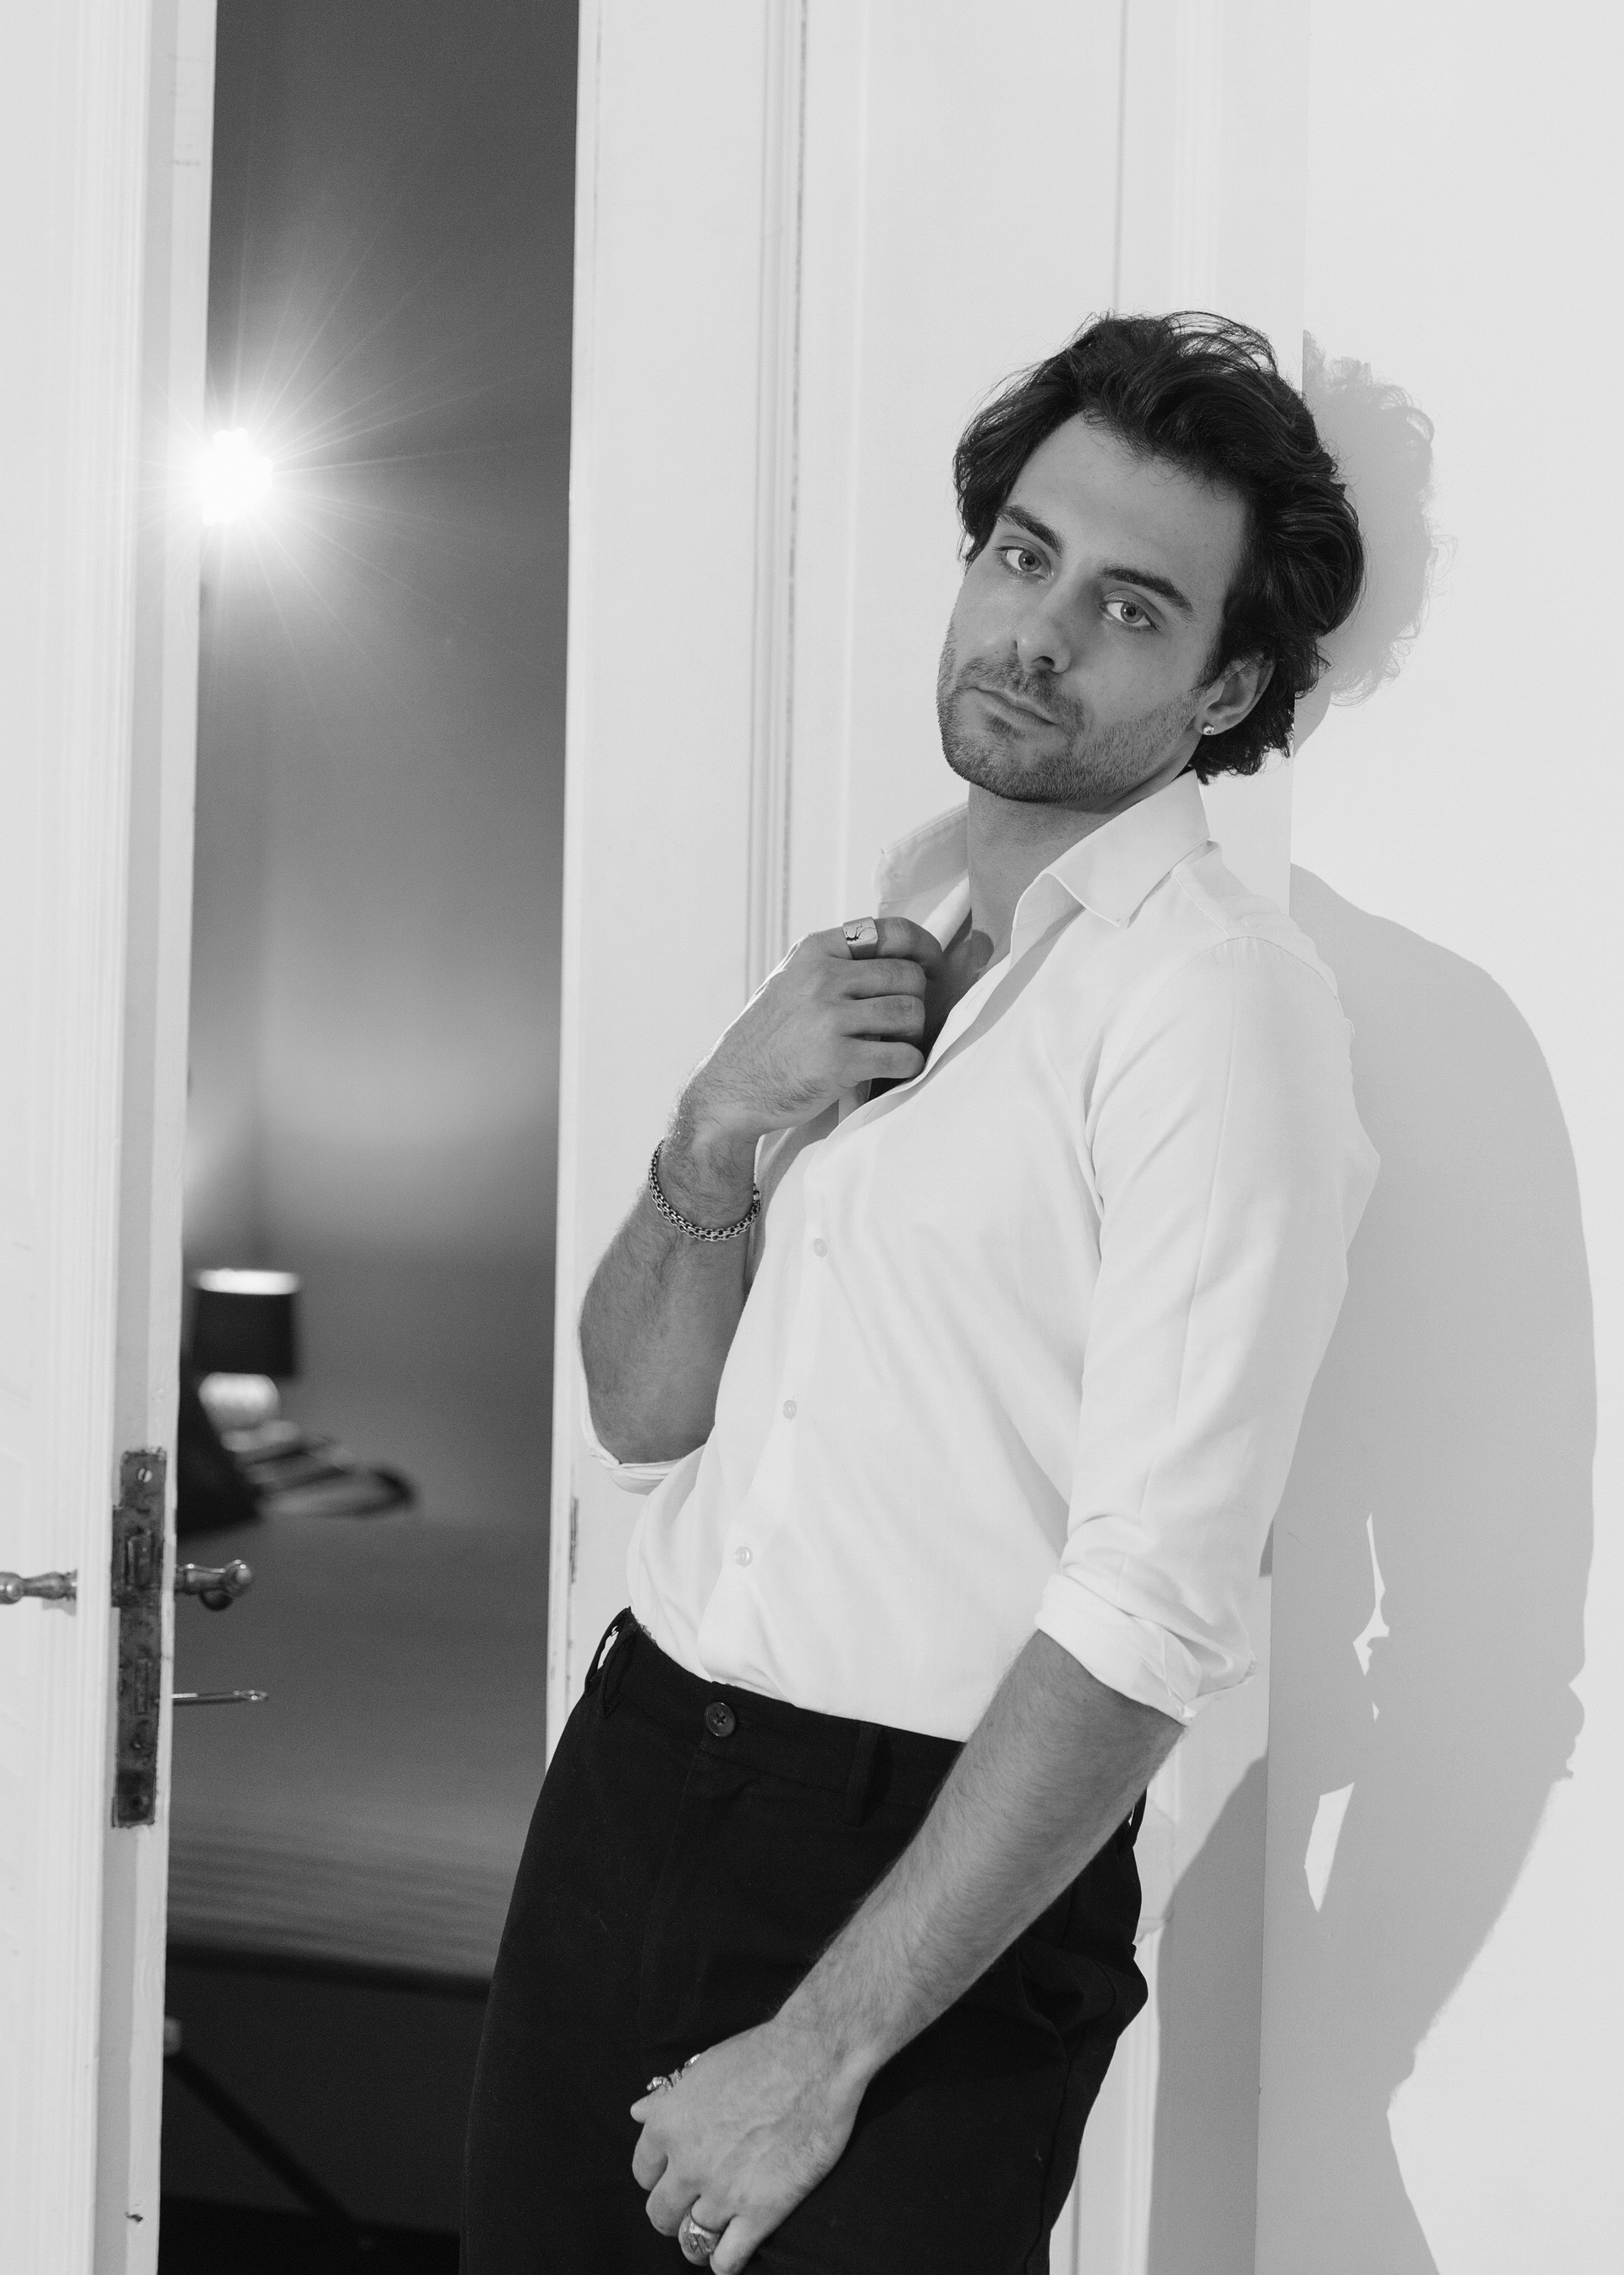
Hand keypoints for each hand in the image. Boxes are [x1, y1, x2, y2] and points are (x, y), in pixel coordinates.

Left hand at [629, 2016, 867, 2270]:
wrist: (815, 2056)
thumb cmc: (763, 2052)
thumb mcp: (705, 2066)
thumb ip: (669, 2096)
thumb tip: (638, 2111)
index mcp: (668, 2123)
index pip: (643, 2172)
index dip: (660, 2175)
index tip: (675, 2174)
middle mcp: (686, 2163)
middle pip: (660, 2212)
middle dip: (673, 2212)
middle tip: (693, 2205)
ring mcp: (722, 2191)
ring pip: (690, 2239)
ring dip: (699, 2238)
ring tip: (714, 2232)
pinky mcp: (760, 2211)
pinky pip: (727, 2259)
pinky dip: (725, 2261)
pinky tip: (732, 2251)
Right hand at [679, 919, 942, 1156]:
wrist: (731, 1088)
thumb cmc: (769, 1037)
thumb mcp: (792, 980)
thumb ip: (838, 964)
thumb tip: (907, 956)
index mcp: (815, 951)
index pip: (893, 932)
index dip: (925, 949)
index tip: (932, 969)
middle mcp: (822, 978)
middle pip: (909, 976)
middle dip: (917, 1001)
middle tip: (905, 1023)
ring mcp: (829, 1019)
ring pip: (910, 1014)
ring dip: (913, 1035)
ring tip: (895, 1046)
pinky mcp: (838, 1062)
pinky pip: (904, 1056)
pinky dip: (909, 1065)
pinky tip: (895, 1070)